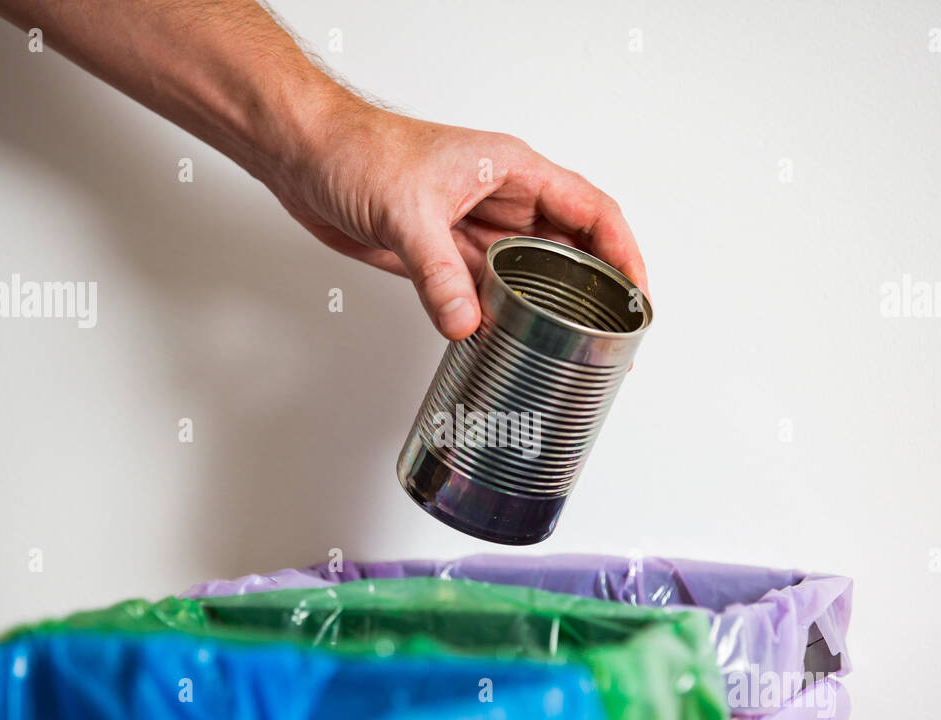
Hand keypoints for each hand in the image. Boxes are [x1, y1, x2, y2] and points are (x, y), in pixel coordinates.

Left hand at [262, 97, 648, 339]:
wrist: (303, 155)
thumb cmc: (356, 149)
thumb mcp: (406, 211)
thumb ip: (439, 273)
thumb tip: (468, 322)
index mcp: (514, 171)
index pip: (592, 212)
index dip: (624, 254)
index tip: (637, 296)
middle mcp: (503, 202)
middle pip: (570, 249)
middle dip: (594, 292)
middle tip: (611, 337)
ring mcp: (474, 231)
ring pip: (529, 275)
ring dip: (548, 310)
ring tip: (572, 349)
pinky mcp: (443, 256)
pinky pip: (487, 291)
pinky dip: (502, 318)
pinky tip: (511, 342)